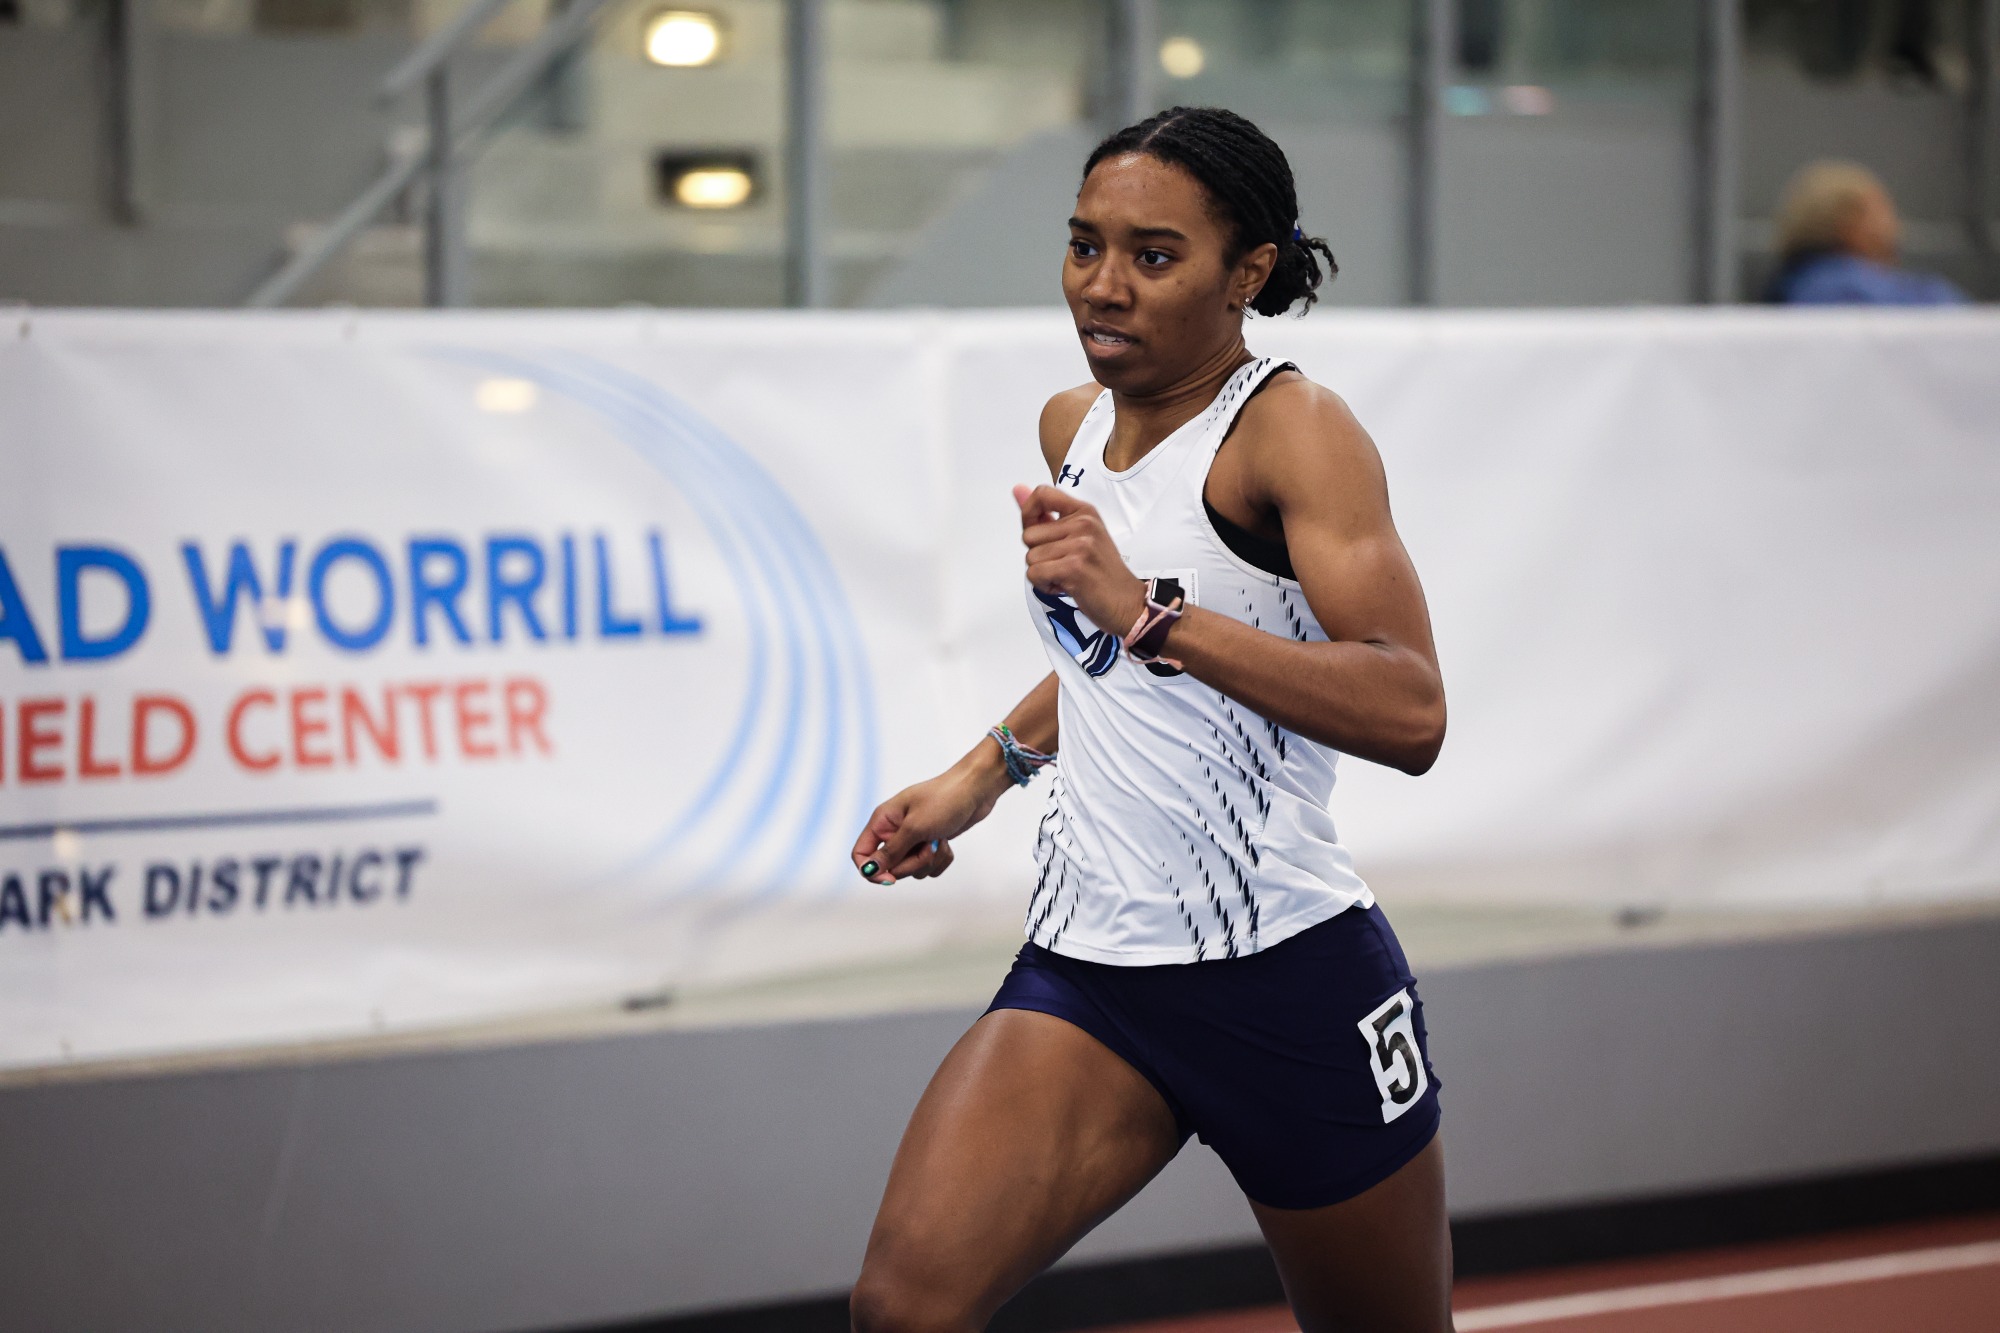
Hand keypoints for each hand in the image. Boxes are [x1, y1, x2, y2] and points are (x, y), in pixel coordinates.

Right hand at [850, 754, 1008, 884]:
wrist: (976, 789)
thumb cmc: (944, 799)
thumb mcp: (915, 827)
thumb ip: (891, 852)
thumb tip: (869, 871)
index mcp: (883, 821)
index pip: (861, 854)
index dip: (872, 871)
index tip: (891, 880)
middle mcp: (894, 831)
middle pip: (890, 867)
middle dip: (912, 863)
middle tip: (928, 846)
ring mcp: (913, 838)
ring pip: (912, 869)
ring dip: (929, 860)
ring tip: (939, 839)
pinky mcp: (930, 843)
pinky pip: (929, 866)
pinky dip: (940, 859)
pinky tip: (946, 842)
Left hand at [1013, 484, 1145, 637]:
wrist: (1126, 602)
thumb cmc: (1100, 572)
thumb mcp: (1078, 536)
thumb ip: (1045, 514)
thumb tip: (1017, 489)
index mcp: (1084, 512)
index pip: (1042, 494)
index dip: (1028, 513)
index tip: (1037, 529)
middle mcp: (1083, 523)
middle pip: (1029, 535)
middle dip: (1038, 555)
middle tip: (1063, 565)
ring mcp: (1080, 545)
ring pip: (1030, 557)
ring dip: (1043, 574)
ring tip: (1066, 577)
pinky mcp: (1074, 567)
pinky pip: (1034, 574)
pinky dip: (1044, 586)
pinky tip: (1065, 586)